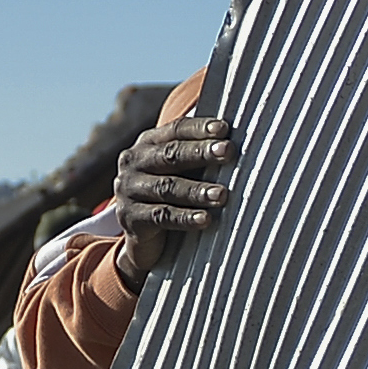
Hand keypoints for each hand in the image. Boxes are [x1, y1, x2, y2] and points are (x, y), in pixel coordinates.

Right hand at [109, 73, 232, 287]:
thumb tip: (240, 140)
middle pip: (170, 155)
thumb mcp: (181, 171)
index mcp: (148, 144)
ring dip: (197, 190)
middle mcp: (133, 163)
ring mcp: (128, 191)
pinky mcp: (130, 219)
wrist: (143, 240)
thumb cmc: (172, 196)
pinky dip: (186, 218)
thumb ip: (201, 154)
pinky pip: (162, 216)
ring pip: (167, 187)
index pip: (175, 130)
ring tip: (222, 194)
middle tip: (228, 152)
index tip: (225, 129)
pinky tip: (206, 220)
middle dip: (201, 153)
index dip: (200, 129)